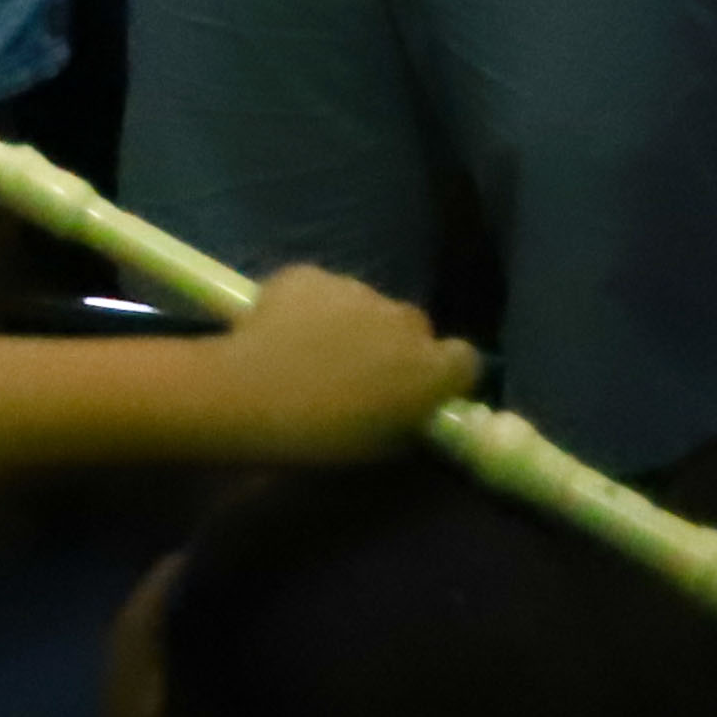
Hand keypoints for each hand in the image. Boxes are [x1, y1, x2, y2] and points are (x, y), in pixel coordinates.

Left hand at [205, 264, 481, 459]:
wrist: (252, 394)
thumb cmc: (323, 434)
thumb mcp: (385, 442)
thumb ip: (409, 414)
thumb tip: (410, 404)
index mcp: (432, 367)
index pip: (464, 360)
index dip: (442, 372)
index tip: (419, 386)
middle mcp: (404, 320)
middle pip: (412, 325)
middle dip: (394, 342)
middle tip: (358, 367)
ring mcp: (357, 290)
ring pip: (364, 303)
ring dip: (349, 320)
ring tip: (310, 347)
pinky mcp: (311, 273)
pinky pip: (320, 288)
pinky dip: (308, 303)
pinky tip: (281, 327)